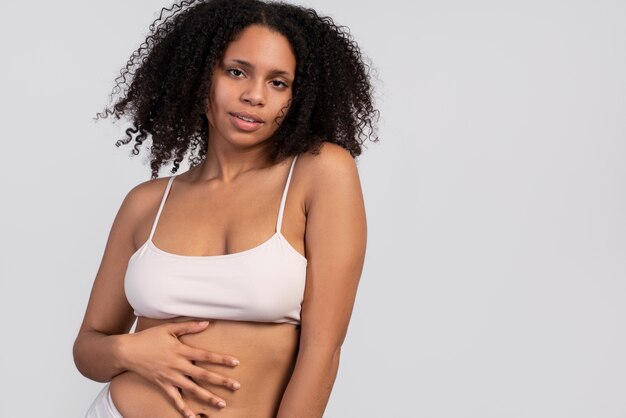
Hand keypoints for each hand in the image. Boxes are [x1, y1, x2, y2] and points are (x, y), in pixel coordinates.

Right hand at [120, 320, 240, 417]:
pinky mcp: (162, 385)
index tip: (236, 363)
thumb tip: (207, 323)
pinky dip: (183, 409)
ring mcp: (170, 377)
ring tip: (221, 404)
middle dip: (221, 381)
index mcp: (181, 351)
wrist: (127, 352)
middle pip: (203, 375)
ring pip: (192, 390)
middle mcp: (178, 366)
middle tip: (237, 386)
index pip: (206, 356)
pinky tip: (193, 417)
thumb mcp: (169, 328)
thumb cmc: (148, 338)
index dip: (221, 359)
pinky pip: (174, 399)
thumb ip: (188, 326)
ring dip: (208, 397)